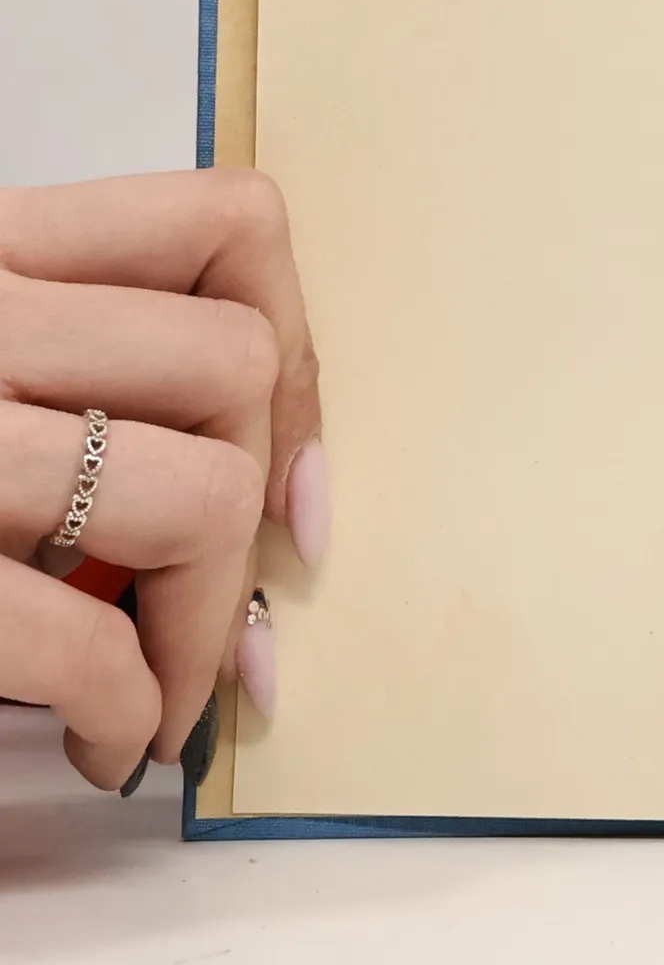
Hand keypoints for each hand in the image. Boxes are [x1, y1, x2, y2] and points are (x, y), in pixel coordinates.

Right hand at [0, 171, 324, 790]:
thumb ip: (62, 371)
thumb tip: (256, 482)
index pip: (228, 225)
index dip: (300, 351)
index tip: (294, 468)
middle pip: (234, 365)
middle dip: (259, 500)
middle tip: (221, 601)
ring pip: (196, 492)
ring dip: (201, 622)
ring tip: (159, 684)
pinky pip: (79, 634)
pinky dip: (130, 704)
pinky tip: (105, 739)